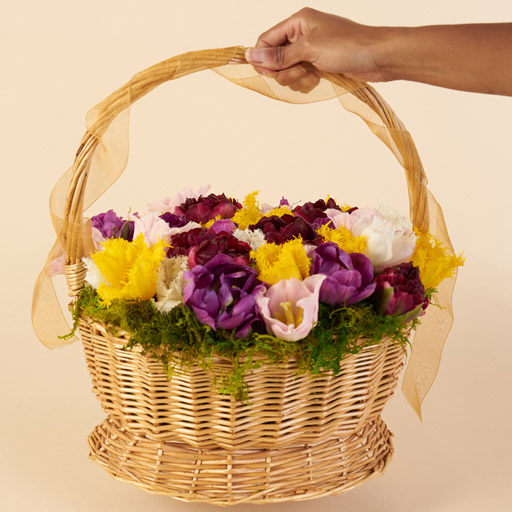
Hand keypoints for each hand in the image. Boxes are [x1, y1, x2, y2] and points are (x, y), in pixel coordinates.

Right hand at [246, 7, 385, 91]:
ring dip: (296, 78)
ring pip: (287, 71)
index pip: (266, 40)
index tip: (269, 73)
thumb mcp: (308, 50)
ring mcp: (311, 51)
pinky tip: (317, 80)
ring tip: (312, 75)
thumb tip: (251, 56)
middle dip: (284, 70)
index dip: (264, 58)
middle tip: (300, 71)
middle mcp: (302, 35)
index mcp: (298, 22)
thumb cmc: (347, 46)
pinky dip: (305, 82)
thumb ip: (278, 56)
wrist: (378, 57)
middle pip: (275, 59)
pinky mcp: (319, 65)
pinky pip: (301, 77)